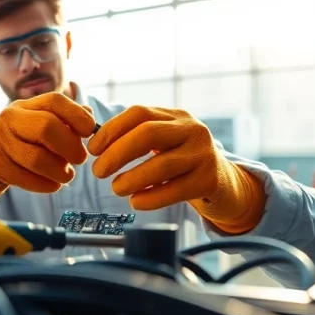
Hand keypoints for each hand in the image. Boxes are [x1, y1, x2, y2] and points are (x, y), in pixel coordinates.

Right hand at [0, 92, 95, 202]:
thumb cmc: (22, 146)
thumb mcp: (40, 128)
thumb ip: (65, 122)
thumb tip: (89, 115)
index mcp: (24, 106)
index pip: (54, 101)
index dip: (77, 115)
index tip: (90, 131)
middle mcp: (9, 118)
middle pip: (47, 127)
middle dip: (70, 145)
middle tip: (80, 158)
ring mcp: (0, 141)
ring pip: (38, 158)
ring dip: (60, 171)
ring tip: (67, 175)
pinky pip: (28, 178)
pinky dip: (47, 185)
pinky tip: (54, 185)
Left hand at [87, 106, 265, 232]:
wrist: (224, 185)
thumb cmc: (182, 163)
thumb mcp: (163, 143)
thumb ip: (133, 136)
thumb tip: (90, 138)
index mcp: (176, 116)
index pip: (139, 113)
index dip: (111, 130)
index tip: (92, 149)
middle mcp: (192, 129)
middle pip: (148, 134)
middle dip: (117, 153)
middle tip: (98, 172)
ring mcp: (204, 154)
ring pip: (162, 164)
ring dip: (132, 178)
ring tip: (116, 188)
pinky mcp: (210, 180)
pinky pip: (175, 189)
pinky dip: (151, 197)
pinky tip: (136, 201)